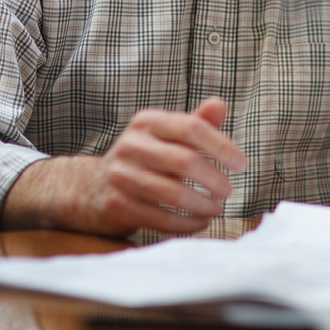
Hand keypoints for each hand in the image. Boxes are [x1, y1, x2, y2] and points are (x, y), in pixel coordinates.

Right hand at [2, 96, 245, 235]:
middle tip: (229, 191)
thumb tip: (220, 105)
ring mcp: (120, 175)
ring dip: (202, 206)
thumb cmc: (142, 158)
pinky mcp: (116, 204)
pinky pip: (160, 218)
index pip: (190, 127)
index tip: (240, 163)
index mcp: (148, 122)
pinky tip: (199, 223)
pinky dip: (186, 224)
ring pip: (173, 194)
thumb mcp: (165, 135)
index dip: (220, 145)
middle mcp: (131, 144)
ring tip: (217, 209)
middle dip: (214, 179)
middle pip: (184, 161)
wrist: (89, 187)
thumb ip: (195, 122)